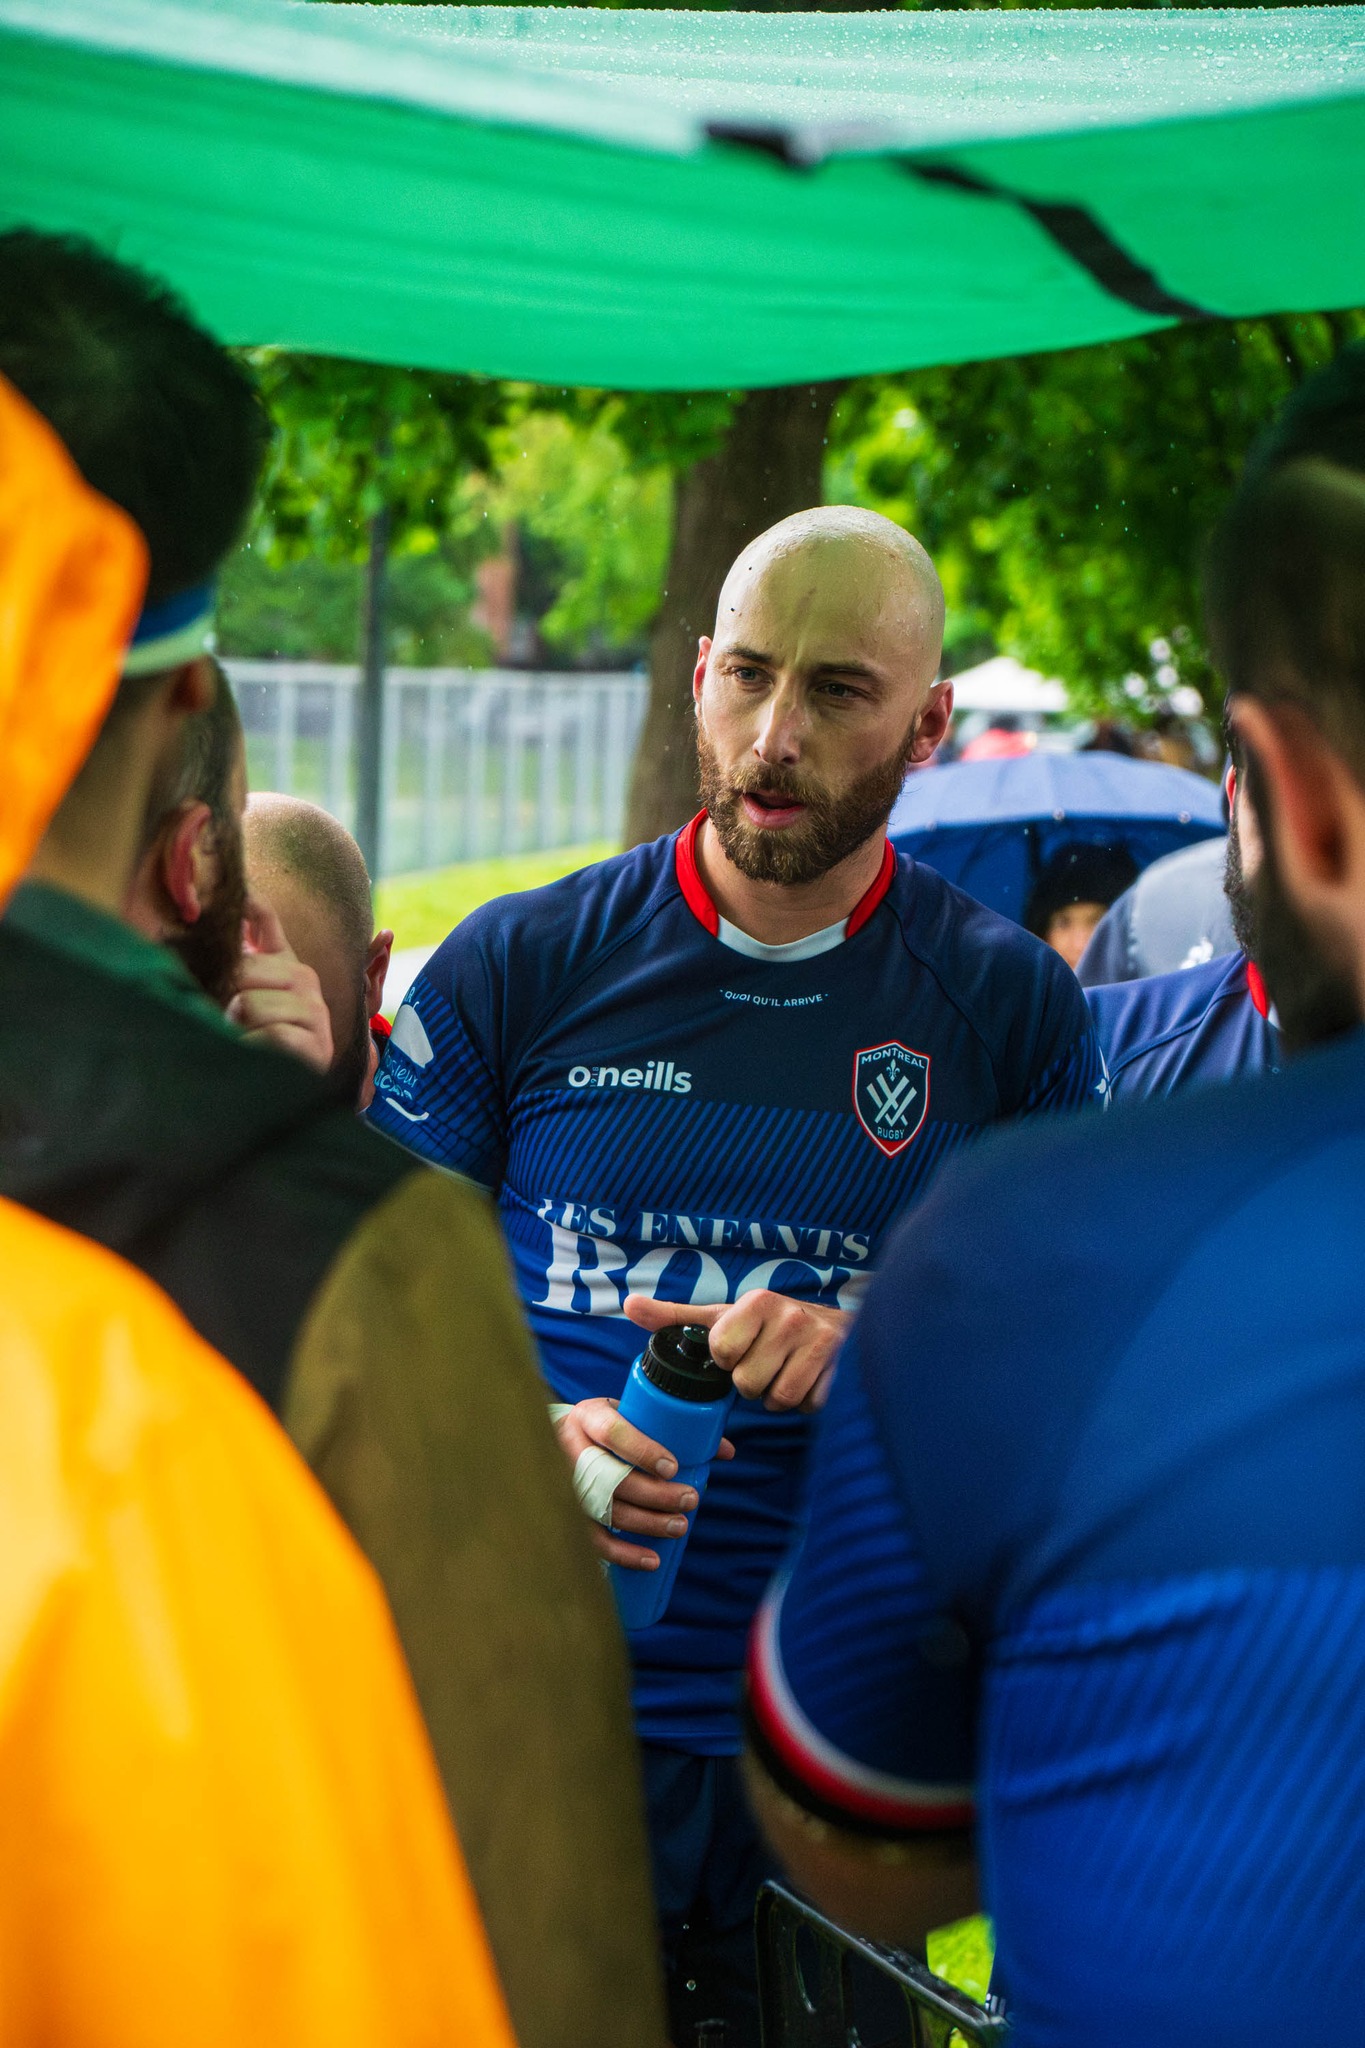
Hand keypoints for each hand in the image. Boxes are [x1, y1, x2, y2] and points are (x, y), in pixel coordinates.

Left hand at [227, 892, 332, 1071]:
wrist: (278, 1092)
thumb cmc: (252, 1039)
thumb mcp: (240, 992)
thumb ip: (241, 952)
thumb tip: (232, 903)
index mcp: (286, 963)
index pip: (262, 917)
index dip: (240, 907)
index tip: (226, 901)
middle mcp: (306, 981)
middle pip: (244, 969)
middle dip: (225, 999)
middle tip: (228, 1021)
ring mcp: (315, 1012)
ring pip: (251, 1005)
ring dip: (236, 1030)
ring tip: (243, 1042)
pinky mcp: (317, 1045)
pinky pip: (271, 1035)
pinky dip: (253, 1049)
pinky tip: (256, 1056)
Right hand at [554, 1395, 734, 1571]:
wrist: (555, 1439)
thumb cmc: (605, 1427)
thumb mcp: (630, 1415)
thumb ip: (674, 1428)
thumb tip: (724, 1451)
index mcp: (589, 1418)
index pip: (612, 1433)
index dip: (642, 1451)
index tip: (672, 1467)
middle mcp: (572, 1451)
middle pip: (613, 1479)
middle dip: (655, 1495)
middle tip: (689, 1500)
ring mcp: (567, 1486)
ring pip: (606, 1512)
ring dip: (647, 1523)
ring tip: (679, 1526)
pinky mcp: (569, 1515)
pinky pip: (594, 1540)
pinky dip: (623, 1554)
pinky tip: (652, 1559)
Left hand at [625, 1291, 848, 1413]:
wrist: (836, 1326)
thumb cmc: (769, 1325)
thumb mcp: (724, 1316)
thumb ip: (677, 1316)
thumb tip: (629, 1304)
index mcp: (758, 1302)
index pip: (722, 1352)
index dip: (726, 1362)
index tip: (739, 1351)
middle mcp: (790, 1316)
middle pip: (747, 1383)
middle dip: (752, 1383)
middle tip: (764, 1364)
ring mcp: (820, 1341)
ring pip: (778, 1399)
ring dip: (776, 1396)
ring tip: (783, 1372)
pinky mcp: (842, 1367)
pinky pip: (808, 1406)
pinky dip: (804, 1402)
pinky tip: (806, 1380)